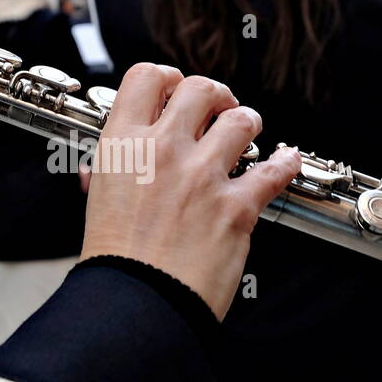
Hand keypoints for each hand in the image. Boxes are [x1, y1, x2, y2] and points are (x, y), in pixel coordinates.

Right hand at [79, 63, 301, 319]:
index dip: (166, 79)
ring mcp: (201, 176)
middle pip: (200, 88)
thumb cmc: (115, 263)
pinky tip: (285, 160)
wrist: (135, 304)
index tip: (175, 91)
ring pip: (241, 120)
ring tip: (248, 136)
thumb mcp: (96, 207)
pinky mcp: (235, 206)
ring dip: (248, 124)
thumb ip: (105, 179)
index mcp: (122, 146)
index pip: (147, 77)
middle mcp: (162, 151)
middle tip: (218, 110)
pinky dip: (284, 163)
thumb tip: (99, 171)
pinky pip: (274, 170)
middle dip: (215, 96)